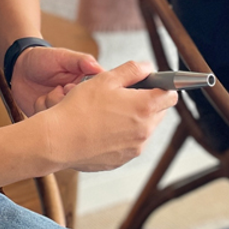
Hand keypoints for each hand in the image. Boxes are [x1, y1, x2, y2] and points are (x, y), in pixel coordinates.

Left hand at [10, 46, 101, 118]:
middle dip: (65, 101)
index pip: (98, 98)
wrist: (19, 69)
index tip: (69, 86)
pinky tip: (39, 100)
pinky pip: (48, 127)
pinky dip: (41, 112)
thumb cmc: (44, 59)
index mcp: (87, 87)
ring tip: (47, 93)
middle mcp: (78, 103)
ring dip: (52, 105)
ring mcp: (63, 113)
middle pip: (81, 114)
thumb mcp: (63, 56)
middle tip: (58, 88)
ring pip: (64, 122)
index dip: (84, 95)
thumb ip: (81, 61)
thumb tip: (98, 68)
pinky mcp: (49, 122)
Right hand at [39, 61, 177, 171]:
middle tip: (124, 96)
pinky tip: (102, 129)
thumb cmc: (79, 108)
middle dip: (147, 102)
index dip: (162, 87)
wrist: (58, 140)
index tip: (151, 84)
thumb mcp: (105, 79)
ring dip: (134, 120)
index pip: (170, 95)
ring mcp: (134, 148)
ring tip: (109, 113)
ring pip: (144, 129)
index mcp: (144, 107)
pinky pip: (130, 144)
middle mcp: (145, 131)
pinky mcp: (122, 160)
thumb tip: (148, 67)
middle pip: (159, 113)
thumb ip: (132, 70)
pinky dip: (122, 136)